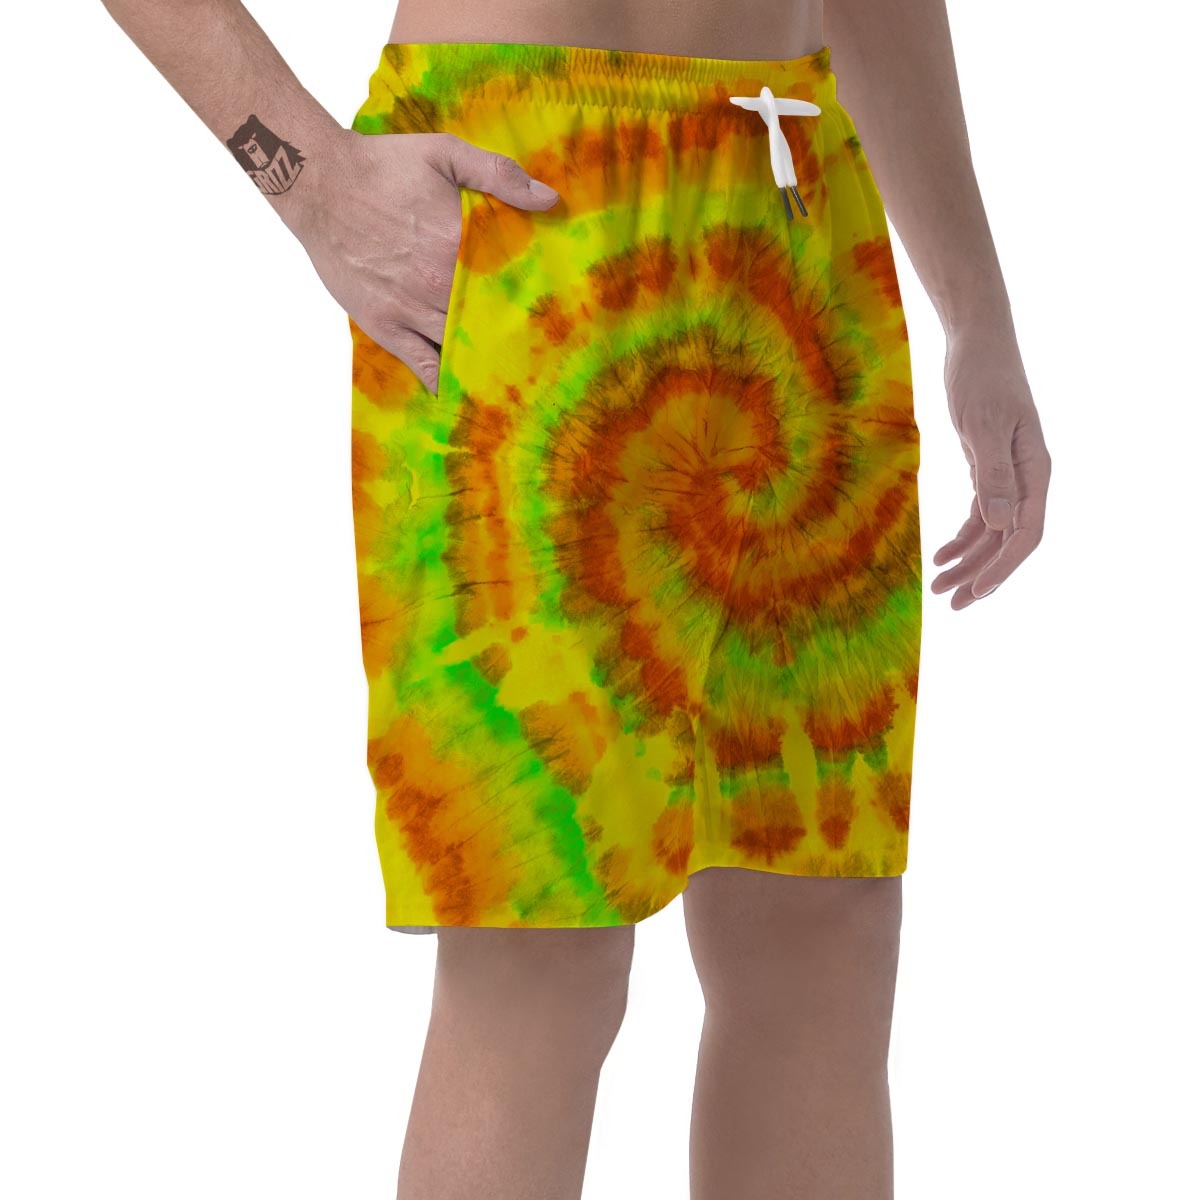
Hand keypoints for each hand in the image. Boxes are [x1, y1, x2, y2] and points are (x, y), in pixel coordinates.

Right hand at [283, 127, 559, 392]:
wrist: (317, 183)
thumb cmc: (382, 165)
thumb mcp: (445, 154)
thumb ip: (499, 175)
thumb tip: (549, 199)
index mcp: (460, 246)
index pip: (511, 284)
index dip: (533, 301)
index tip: (554, 314)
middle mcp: (438, 284)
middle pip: (488, 320)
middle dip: (513, 335)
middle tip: (540, 353)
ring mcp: (411, 309)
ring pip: (459, 346)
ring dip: (483, 360)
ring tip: (511, 377)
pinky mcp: (384, 324)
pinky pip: (421, 362)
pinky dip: (442, 379)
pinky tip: (461, 390)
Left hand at [931, 327, 1051, 608]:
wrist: (975, 343)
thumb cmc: (982, 378)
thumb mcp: (983, 426)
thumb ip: (993, 475)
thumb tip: (1002, 524)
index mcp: (1035, 471)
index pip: (1026, 533)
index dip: (1003, 567)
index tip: (977, 592)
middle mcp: (1027, 478)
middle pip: (1009, 540)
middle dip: (981, 574)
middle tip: (952, 604)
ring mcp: (1008, 475)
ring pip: (992, 532)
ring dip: (967, 560)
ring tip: (938, 585)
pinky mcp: (988, 468)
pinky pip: (981, 514)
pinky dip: (962, 536)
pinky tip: (941, 555)